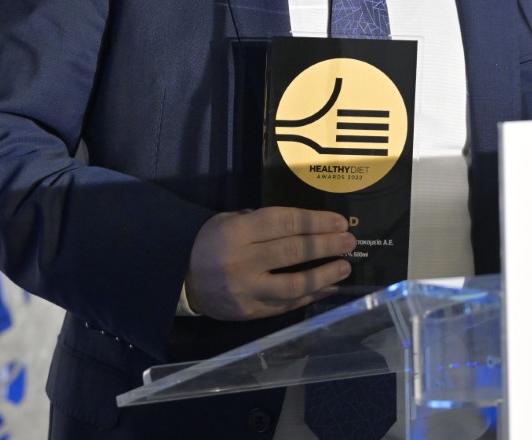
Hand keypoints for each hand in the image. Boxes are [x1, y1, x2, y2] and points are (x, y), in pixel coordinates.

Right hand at [184, 207, 354, 319]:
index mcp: (238, 232)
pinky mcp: (249, 312)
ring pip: (293, 284)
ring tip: (344, 267)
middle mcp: (242, 262)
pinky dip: (310, 296)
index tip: (340, 222)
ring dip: (324, 275)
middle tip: (349, 242)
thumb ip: (266, 222)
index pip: (286, 224)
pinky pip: (286, 304)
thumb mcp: (231, 220)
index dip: (316, 222)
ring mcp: (246, 291)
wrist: (181, 277)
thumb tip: (312, 226)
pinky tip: (328, 287)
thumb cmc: (212, 241)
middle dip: (327, 246)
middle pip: (294, 252)